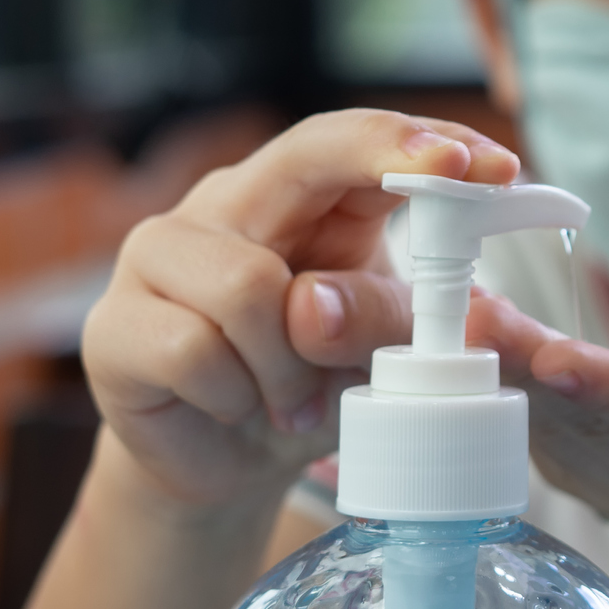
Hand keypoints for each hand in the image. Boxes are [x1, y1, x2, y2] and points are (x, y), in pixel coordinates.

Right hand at [81, 108, 518, 506]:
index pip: (357, 142)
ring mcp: (161, 254)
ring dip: (292, 361)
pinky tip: (239, 408)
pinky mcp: (113, 323)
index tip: (495, 163)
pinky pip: (194, 348)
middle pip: (302, 156)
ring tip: (294, 399)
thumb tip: (317, 306)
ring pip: (249, 283)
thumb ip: (393, 320)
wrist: (226, 466)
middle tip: (453, 179)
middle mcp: (231, 205)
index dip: (421, 142)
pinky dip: (238, 394)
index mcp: (306, 200)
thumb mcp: (381, 355)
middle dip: (383, 160)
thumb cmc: (311, 386)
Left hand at [468, 283, 608, 524]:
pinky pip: (531, 429)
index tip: (554, 356)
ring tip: (461, 308)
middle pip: (590, 420)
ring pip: (550, 426)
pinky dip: (499, 380)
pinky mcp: (576, 479)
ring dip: (499, 372)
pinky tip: (471, 331)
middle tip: (475, 314)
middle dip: (527, 367)